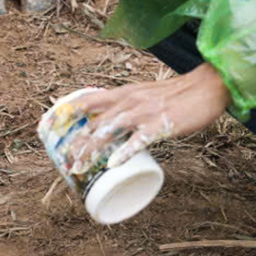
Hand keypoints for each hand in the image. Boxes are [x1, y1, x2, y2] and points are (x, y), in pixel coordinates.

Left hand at [66, 63, 231, 171]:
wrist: (206, 87)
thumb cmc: (176, 96)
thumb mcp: (145, 95)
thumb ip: (129, 106)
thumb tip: (113, 126)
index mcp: (124, 93)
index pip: (87, 99)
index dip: (66, 112)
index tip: (49, 127)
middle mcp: (128, 100)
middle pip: (94, 120)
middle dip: (75, 141)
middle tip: (63, 161)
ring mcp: (143, 112)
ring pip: (109, 130)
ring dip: (91, 150)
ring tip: (79, 168)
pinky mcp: (160, 124)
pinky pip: (138, 140)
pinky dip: (124, 152)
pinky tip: (113, 164)